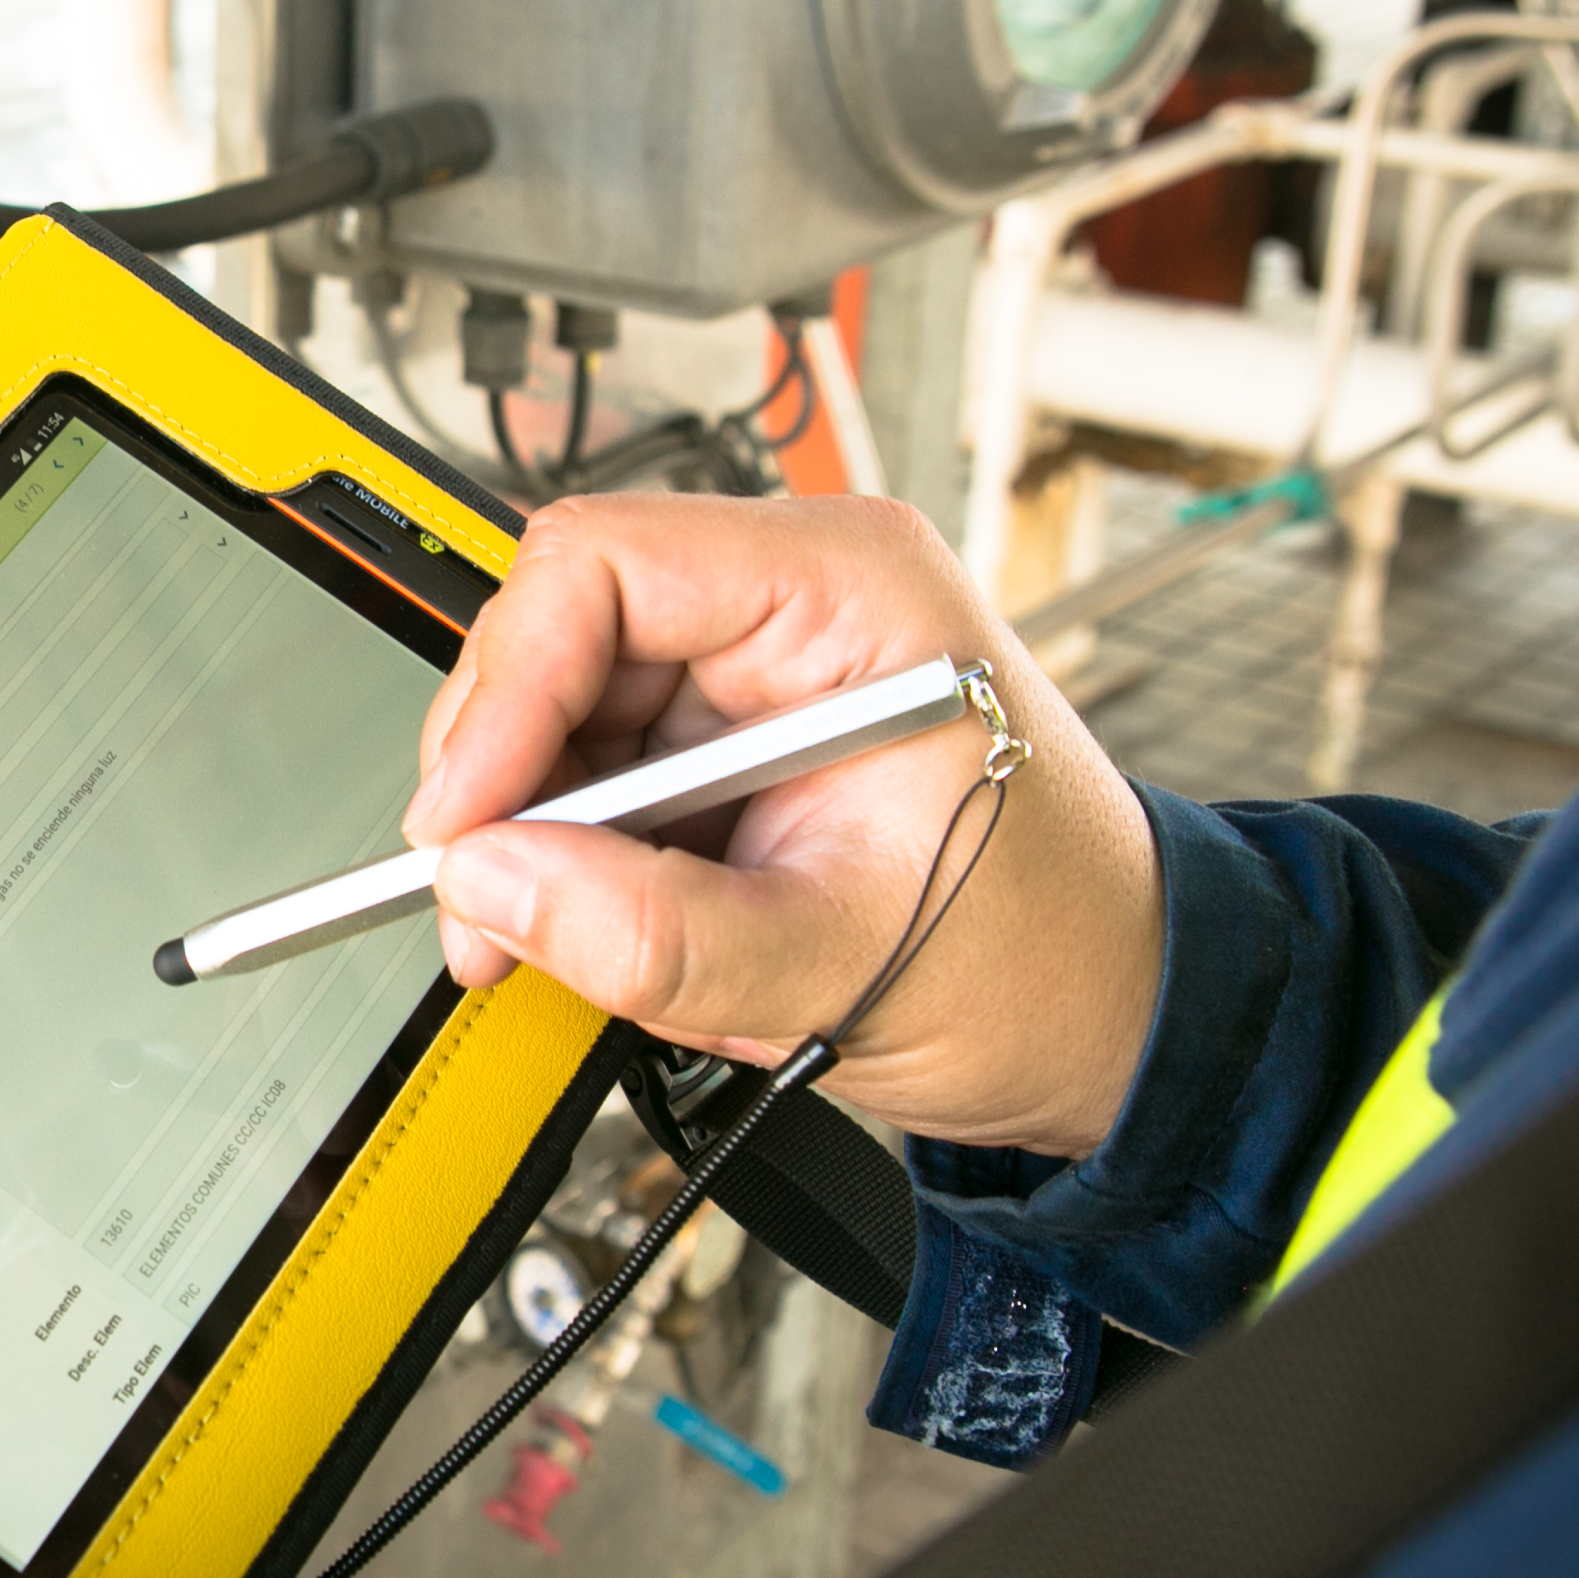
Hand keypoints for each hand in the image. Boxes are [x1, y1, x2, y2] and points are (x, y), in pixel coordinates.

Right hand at [406, 493, 1159, 1155]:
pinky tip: (611, 923)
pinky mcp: (730, 729)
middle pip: (557, 631)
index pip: (601, 565)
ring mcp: (757, 661)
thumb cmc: (1044, 961)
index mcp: (851, 590)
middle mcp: (795, 596)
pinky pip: (595, 764)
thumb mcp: (836, 966)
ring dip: (534, 830)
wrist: (1112, 1012)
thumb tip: (491, 883)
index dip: (505, 688)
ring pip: (556, 707)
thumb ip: (651, 932)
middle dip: (503, 776)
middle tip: (485, 906)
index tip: (466, 821)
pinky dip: (573, 855)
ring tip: (564, 940)